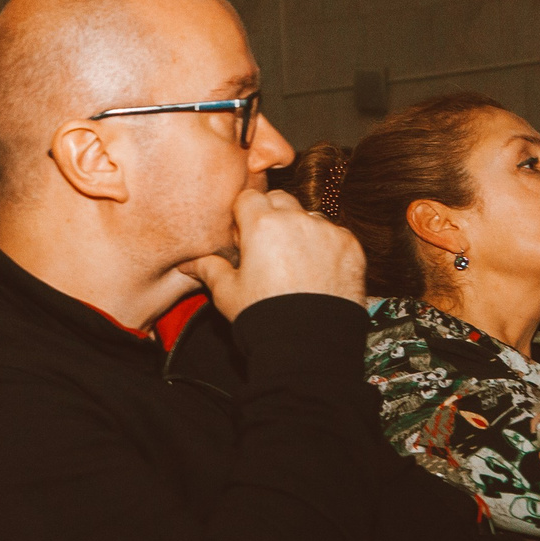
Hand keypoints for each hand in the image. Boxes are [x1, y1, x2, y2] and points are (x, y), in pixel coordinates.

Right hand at [182, 189, 364, 317]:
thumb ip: (209, 268)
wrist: (308, 343)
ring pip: (309, 217)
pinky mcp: (351, 247)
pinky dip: (325, 247)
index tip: (242, 237)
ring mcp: (328, 232)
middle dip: (271, 215)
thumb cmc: (262, 315)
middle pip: (280, 200)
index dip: (242, 215)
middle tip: (266, 247)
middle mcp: (297, 221)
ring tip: (294, 263)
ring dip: (299, 231)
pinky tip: (317, 272)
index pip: (249, 197)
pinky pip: (335, 236)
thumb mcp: (226, 292)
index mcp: (262, 225)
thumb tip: (188, 264)